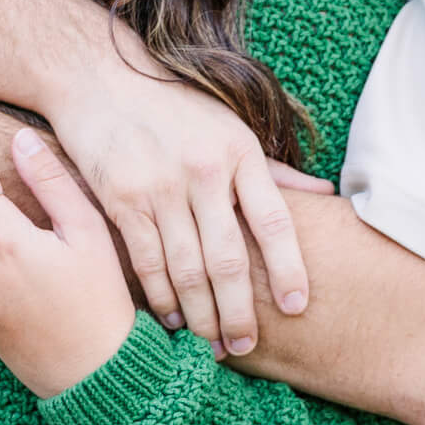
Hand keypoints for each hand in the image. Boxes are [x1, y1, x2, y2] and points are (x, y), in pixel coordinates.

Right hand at [47, 62, 309, 359]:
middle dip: (239, 312)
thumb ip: (273, 170)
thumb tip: (326, 196)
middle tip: (245, 347)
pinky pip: (147, 261)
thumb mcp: (229, 125)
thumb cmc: (172, 106)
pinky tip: (169, 318)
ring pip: (187, 269)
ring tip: (210, 345)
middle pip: (229, 259)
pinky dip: (160, 297)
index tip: (296, 307)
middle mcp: (203, 170)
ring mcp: (160, 186)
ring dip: (200, 316)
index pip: (273, 221)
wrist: (98, 77)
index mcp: (238, 151)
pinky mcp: (121, 198)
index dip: (289, 268)